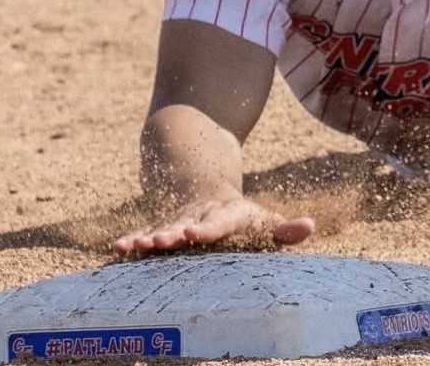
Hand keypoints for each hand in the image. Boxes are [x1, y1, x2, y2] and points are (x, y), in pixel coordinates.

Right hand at [112, 195, 315, 256]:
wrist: (201, 181)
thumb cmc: (239, 213)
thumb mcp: (262, 218)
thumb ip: (282, 227)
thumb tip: (310, 226)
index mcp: (224, 213)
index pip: (217, 221)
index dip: (206, 227)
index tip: (194, 232)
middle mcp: (197, 215)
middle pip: (185, 224)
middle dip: (174, 233)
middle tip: (164, 240)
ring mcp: (176, 219)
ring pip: (161, 228)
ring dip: (148, 237)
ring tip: (134, 246)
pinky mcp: (161, 226)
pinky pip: (145, 233)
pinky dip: (133, 240)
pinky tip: (118, 248)